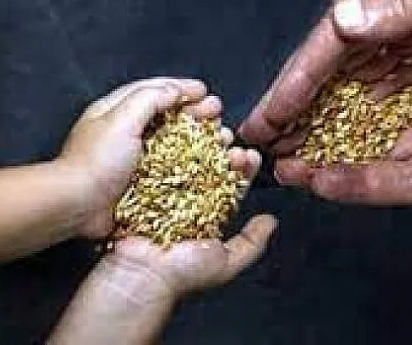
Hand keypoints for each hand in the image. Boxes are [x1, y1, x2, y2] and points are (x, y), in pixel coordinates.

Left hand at [57, 77, 230, 237]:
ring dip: (199, 138)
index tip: (204, 90)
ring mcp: (135, 160)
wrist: (77, 205)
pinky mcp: (142, 183)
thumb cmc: (96, 161)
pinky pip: (172, 169)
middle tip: (217, 112)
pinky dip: (193, 164)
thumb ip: (149, 98)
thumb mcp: (121, 118)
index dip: (180, 87)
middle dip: (195, 111)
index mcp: (116, 111)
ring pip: (174, 142)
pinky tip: (208, 165)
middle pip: (167, 115)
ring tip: (220, 138)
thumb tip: (175, 90)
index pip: (152, 90)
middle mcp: (126, 133)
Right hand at [101, 127, 272, 295]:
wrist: (141, 273)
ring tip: (215, 138)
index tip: (250, 157)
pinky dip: (172, 148)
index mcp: (208, 217)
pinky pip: (159, 162)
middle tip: (234, 145)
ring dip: (203, 147)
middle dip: (225, 154)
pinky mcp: (142, 185)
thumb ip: (252, 244)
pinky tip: (184, 136)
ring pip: (188, 162)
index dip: (242, 171)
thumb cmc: (182, 275)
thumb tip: (270, 223)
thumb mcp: (227, 263)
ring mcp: (164, 192)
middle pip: (211, 170)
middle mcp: (187, 202)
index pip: (230, 187)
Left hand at [273, 0, 411, 209]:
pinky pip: (405, 76)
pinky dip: (369, 81)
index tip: (308, 182)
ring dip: (338, 120)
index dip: (352, 184)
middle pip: (379, 153)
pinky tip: (337, 80)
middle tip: (278, 156)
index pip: (399, 183)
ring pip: (384, 115)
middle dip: (328, 156)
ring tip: (293, 121)